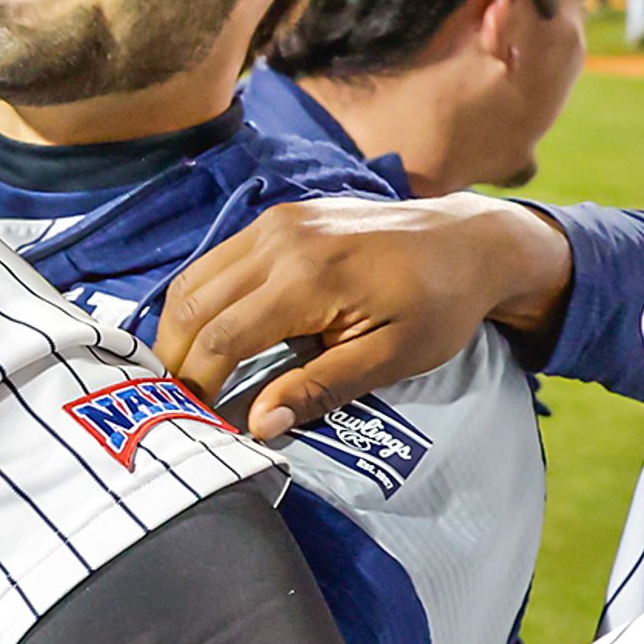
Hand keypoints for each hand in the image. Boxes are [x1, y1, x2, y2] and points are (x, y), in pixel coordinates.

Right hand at [155, 191, 575, 437]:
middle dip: (176, 359)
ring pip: (195, 279)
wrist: (467, 241)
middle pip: (195, 305)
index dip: (200, 384)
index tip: (197, 422)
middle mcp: (280, 240)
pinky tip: (208, 336)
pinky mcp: (279, 218)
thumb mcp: (391, 358)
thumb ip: (321, 388)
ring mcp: (276, 222)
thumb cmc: (438, 306)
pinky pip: (216, 261)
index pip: (223, 336)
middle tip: (177, 404)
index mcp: (308, 276)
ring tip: (185, 375)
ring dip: (180, 330)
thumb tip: (258, 425)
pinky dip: (200, 302)